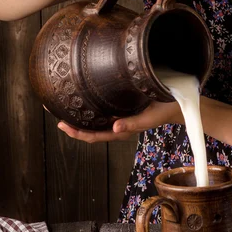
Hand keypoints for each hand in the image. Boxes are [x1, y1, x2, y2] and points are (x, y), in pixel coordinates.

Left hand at [57, 101, 182, 143]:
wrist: (178, 103)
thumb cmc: (165, 110)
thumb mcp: (150, 117)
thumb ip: (133, 124)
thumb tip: (114, 128)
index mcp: (122, 130)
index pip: (95, 136)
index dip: (77, 133)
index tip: (62, 125)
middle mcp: (118, 124)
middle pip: (89, 128)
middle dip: (71, 123)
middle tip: (52, 109)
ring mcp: (119, 116)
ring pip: (94, 119)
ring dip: (78, 113)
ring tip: (61, 103)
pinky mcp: (122, 106)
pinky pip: (101, 109)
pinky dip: (89, 105)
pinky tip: (81, 95)